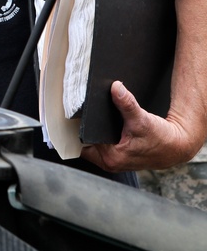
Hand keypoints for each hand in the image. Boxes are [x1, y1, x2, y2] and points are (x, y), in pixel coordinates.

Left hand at [79, 80, 198, 171]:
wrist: (176, 146)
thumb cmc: (161, 138)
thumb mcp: (142, 119)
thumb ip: (126, 103)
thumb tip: (115, 87)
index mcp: (111, 158)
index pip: (83, 141)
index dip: (78, 126)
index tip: (75, 112)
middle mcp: (109, 163)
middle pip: (85, 142)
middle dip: (85, 128)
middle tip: (83, 112)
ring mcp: (112, 161)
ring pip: (92, 144)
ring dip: (92, 132)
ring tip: (92, 117)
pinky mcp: (117, 157)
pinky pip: (101, 145)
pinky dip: (100, 135)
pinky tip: (102, 125)